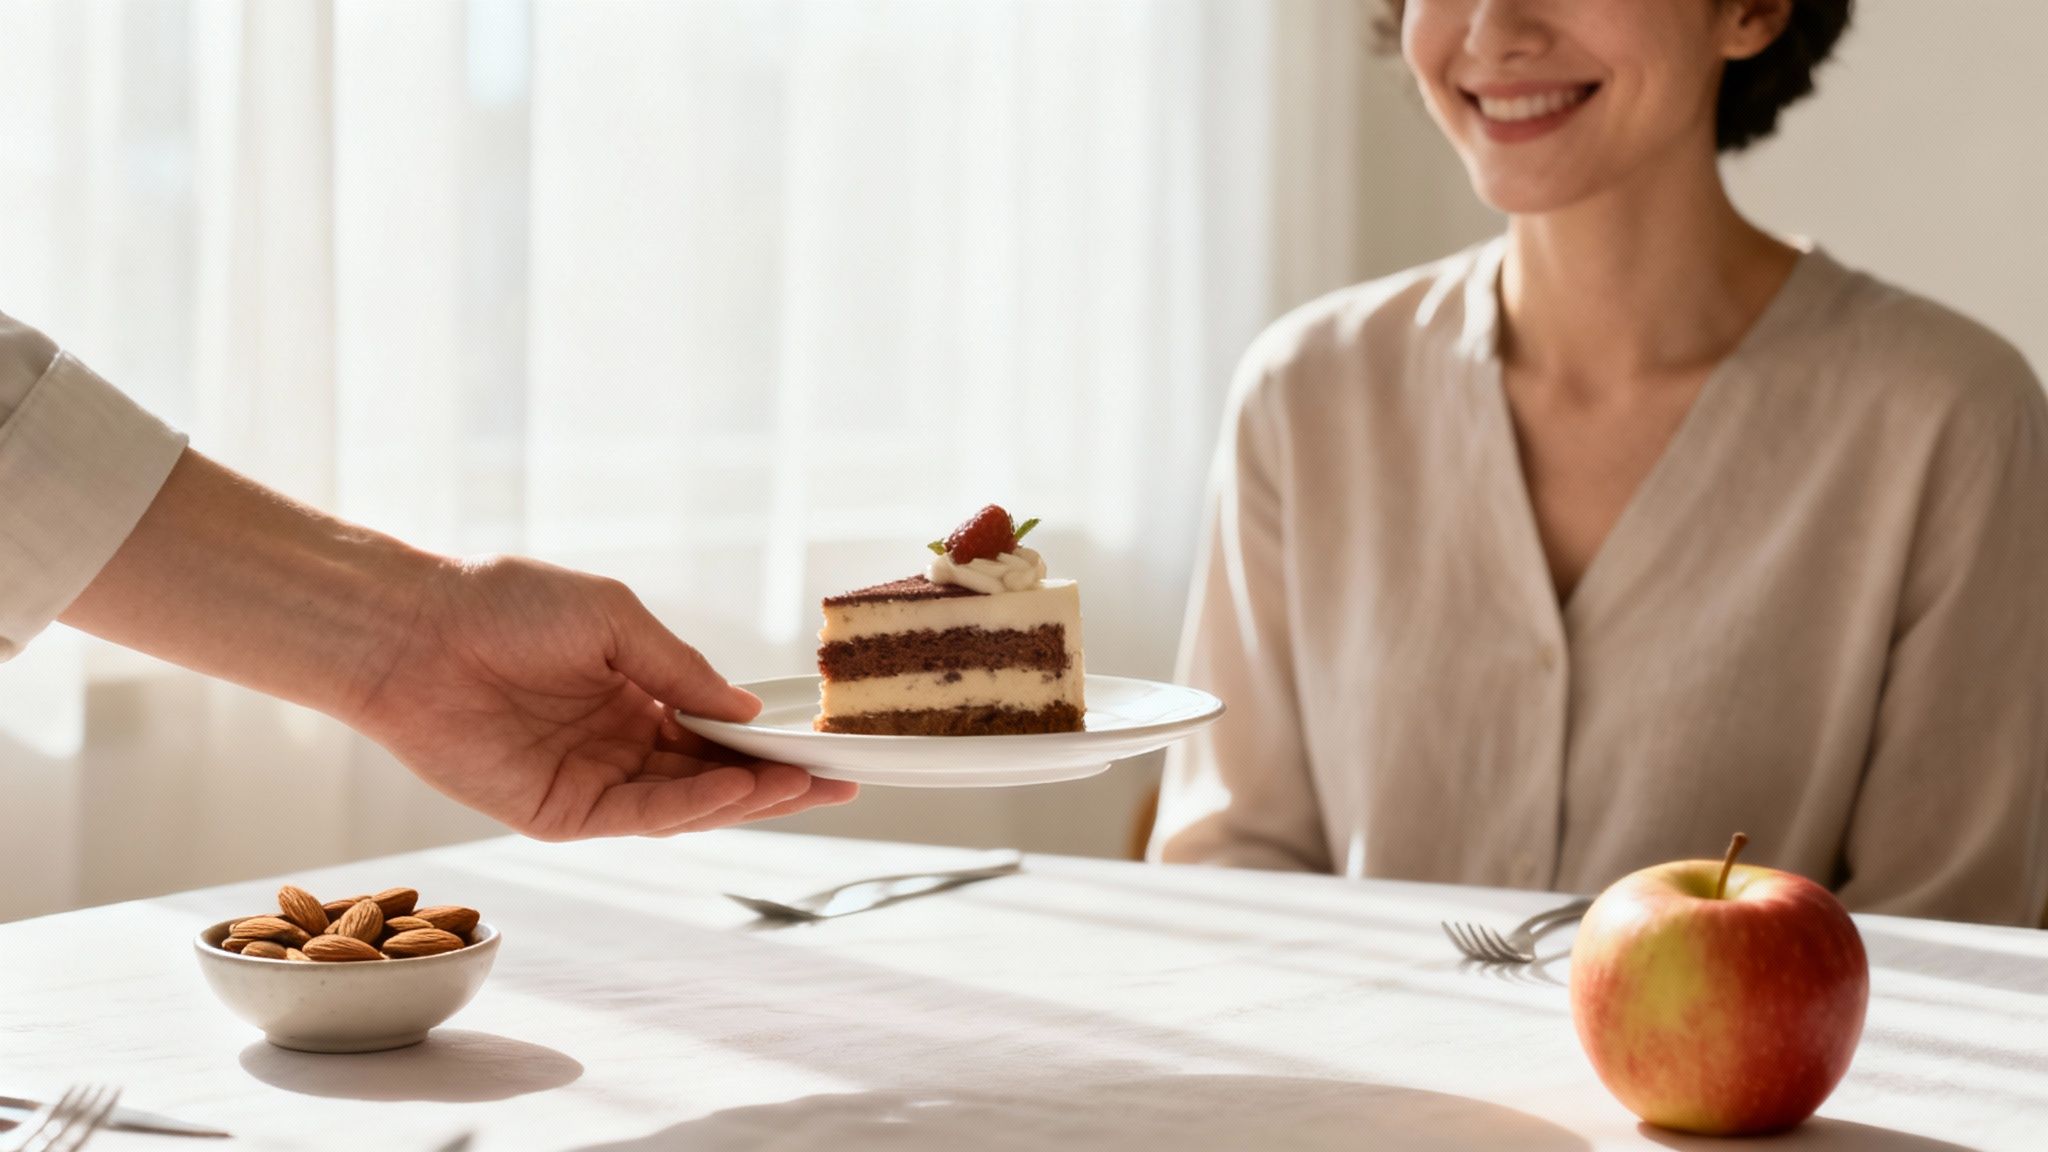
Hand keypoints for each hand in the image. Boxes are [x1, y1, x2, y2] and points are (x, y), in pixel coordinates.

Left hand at [347, 555, 856, 838]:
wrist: (417, 630)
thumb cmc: (506, 604)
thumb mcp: (614, 619)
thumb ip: (678, 668)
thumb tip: (742, 708)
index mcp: (631, 693)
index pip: (715, 729)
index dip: (769, 741)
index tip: (825, 745)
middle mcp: (618, 743)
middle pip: (712, 776)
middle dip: (776, 782)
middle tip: (839, 786)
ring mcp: (591, 781)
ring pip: (684, 803)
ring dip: (744, 798)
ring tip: (801, 788)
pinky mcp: (559, 813)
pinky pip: (638, 817)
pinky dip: (690, 809)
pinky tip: (733, 792)